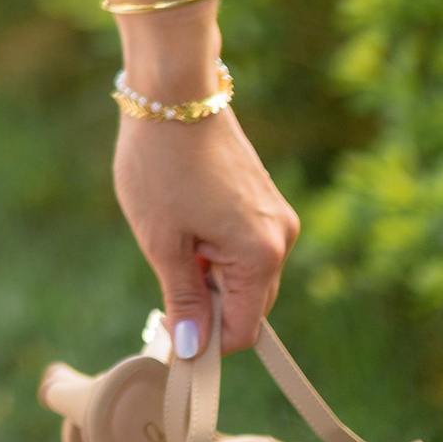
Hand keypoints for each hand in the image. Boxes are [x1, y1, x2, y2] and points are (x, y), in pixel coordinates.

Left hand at [113, 104, 298, 356]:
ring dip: (210, 274)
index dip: (206, 344)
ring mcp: (277, 215)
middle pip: (247, 305)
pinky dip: (216, 249)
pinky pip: (245, 245)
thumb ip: (182, 298)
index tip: (171, 338)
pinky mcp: (265, 198)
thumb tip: (192, 349)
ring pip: (245, 274)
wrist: (174, 92)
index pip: (242, 330)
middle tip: (163, 282)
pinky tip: (184, 220)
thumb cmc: (161, 163)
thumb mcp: (162, 240)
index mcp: (261, 255)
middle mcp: (281, 238)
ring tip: (172, 238)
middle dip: (207, 306)